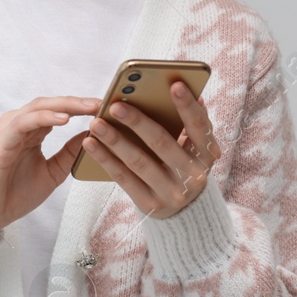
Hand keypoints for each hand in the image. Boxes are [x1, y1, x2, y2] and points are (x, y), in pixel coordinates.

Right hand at [0, 95, 101, 236]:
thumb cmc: (14, 194)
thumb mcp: (53, 173)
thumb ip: (69, 153)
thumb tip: (91, 134)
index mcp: (32, 133)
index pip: (59, 111)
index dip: (82, 108)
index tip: (107, 108)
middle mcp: (19, 127)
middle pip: (51, 104)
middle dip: (78, 102)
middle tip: (103, 102)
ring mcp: (8, 131)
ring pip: (38, 108)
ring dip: (65, 105)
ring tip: (89, 106)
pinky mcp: (0, 141)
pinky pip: (24, 122)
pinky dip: (44, 117)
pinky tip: (64, 119)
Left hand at [81, 79, 221, 218]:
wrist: (184, 212)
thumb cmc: (184, 165)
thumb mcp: (195, 147)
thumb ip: (192, 124)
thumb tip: (192, 94)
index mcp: (207, 154)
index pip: (199, 127)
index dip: (187, 106)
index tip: (173, 84)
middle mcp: (192, 175)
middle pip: (162, 143)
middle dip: (137, 122)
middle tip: (116, 105)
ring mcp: (171, 192)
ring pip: (138, 162)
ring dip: (115, 140)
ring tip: (96, 123)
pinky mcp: (149, 203)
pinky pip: (123, 178)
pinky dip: (105, 159)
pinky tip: (89, 143)